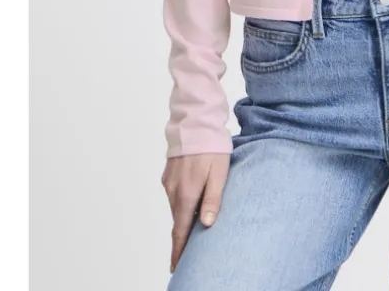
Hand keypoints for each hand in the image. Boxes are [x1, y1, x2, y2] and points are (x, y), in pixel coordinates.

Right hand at [161, 151, 230, 272]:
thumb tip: (207, 224)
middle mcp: (173, 191)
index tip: (176, 267)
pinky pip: (174, 194)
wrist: (195, 120)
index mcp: (186, 194)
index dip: (178, 250)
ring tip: (192, 230)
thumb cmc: (212, 146)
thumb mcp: (219, 173)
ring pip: (176, 207)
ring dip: (183, 219)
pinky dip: (181, 203)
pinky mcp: (168, 173)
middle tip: (187, 254)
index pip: (180, 231)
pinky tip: (190, 202)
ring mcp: (169, 182)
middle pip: (178, 221)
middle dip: (182, 238)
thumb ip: (213, 199)